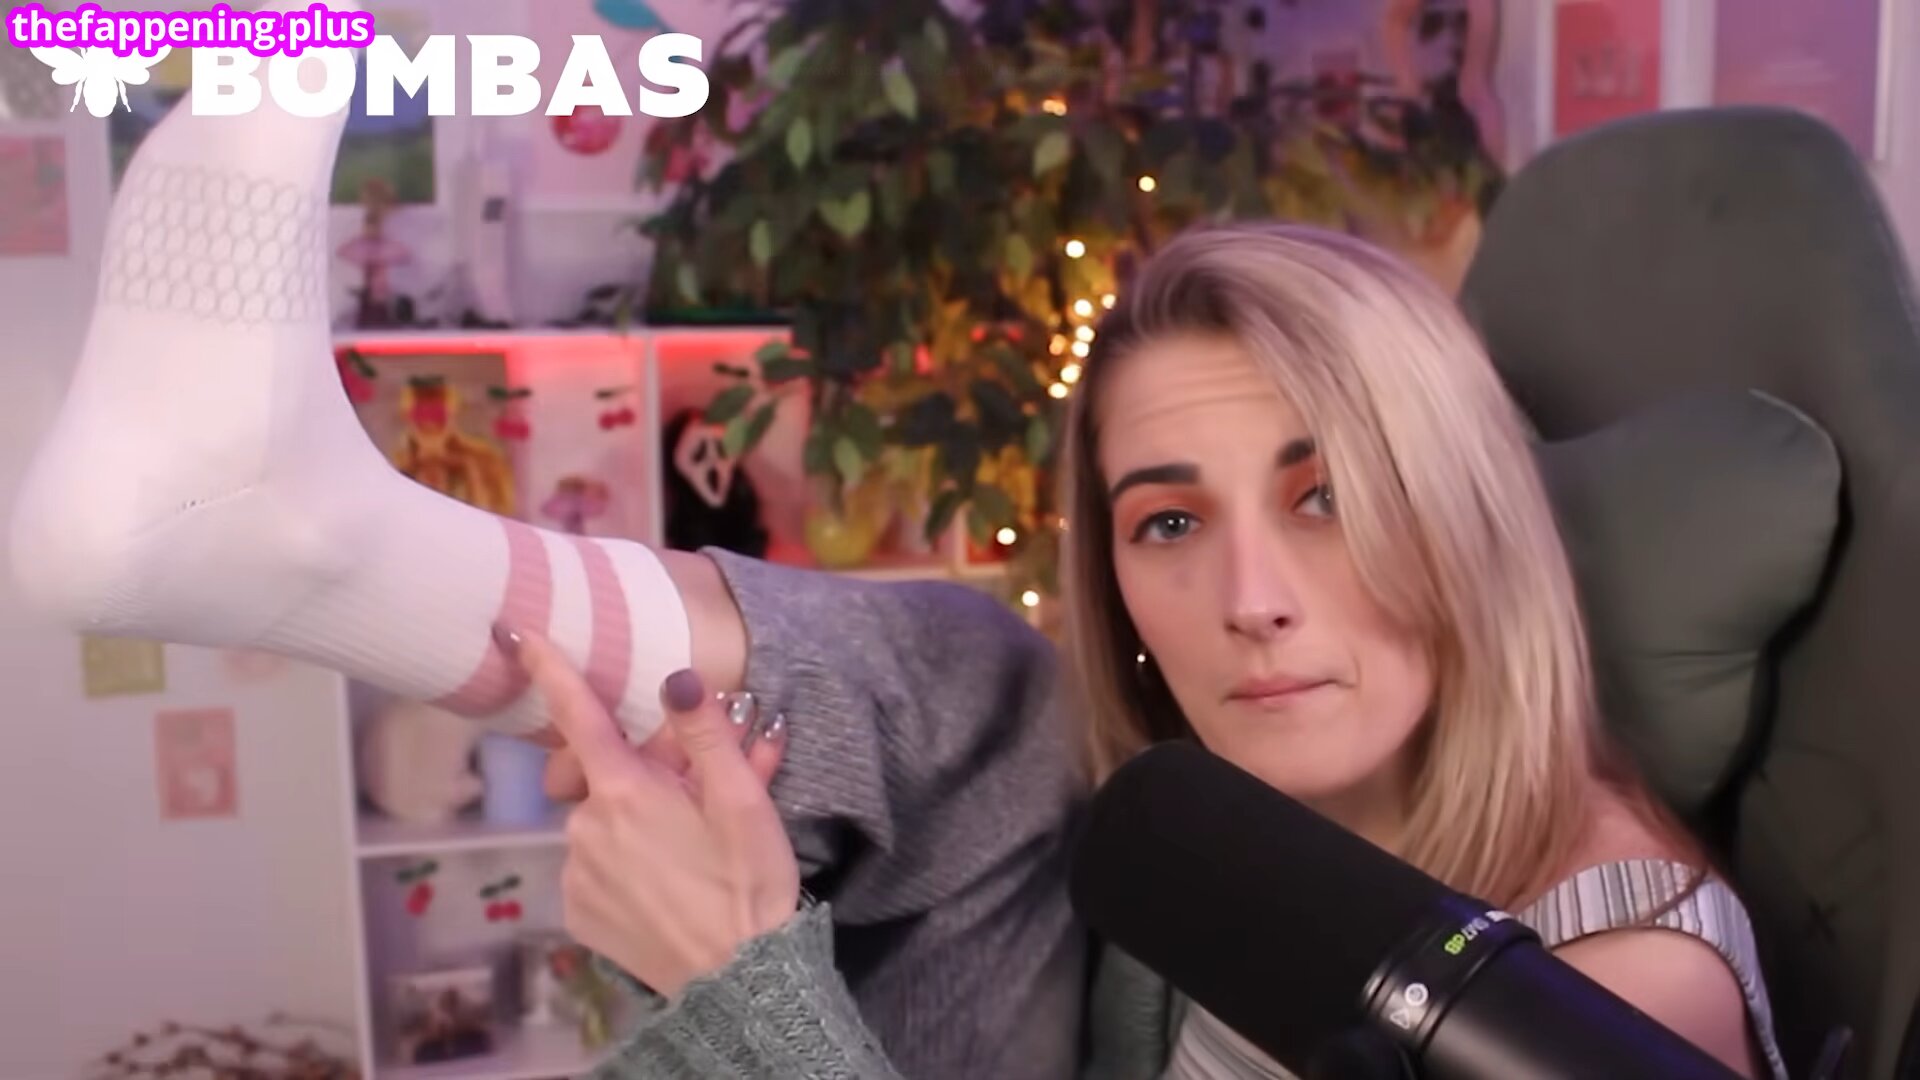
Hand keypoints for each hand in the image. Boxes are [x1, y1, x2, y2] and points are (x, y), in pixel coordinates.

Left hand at [506, 627, 799, 998]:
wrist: (739, 983)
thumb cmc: (747, 883)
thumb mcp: (743, 802)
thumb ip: (706, 734)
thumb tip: (676, 677)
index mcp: (626, 791)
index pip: (578, 715)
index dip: (549, 670)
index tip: (518, 635)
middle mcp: (587, 828)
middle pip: (608, 774)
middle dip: (646, 771)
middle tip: (702, 794)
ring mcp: (578, 874)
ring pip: (605, 822)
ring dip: (640, 818)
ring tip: (695, 844)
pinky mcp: (581, 913)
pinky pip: (598, 867)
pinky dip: (627, 861)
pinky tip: (668, 879)